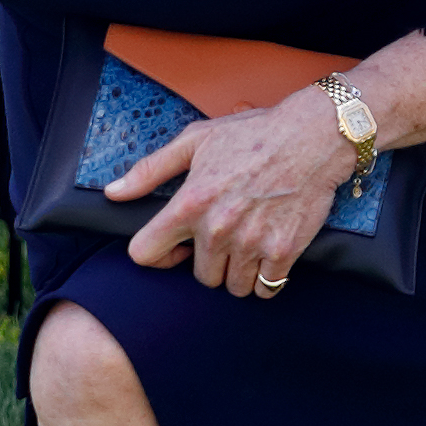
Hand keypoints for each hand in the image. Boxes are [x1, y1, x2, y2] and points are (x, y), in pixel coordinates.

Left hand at [113, 85, 349, 297]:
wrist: (311, 138)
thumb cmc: (251, 135)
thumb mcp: (193, 141)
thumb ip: (150, 170)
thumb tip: (114, 193)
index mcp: (190, 203)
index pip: (145, 253)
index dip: (155, 255)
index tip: (173, 248)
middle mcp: (217, 229)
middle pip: (199, 277)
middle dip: (206, 262)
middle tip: (221, 238)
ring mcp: (252, 243)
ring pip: (232, 286)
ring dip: (236, 273)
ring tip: (244, 245)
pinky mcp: (284, 252)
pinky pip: (265, 289)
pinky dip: (264, 280)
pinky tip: (266, 255)